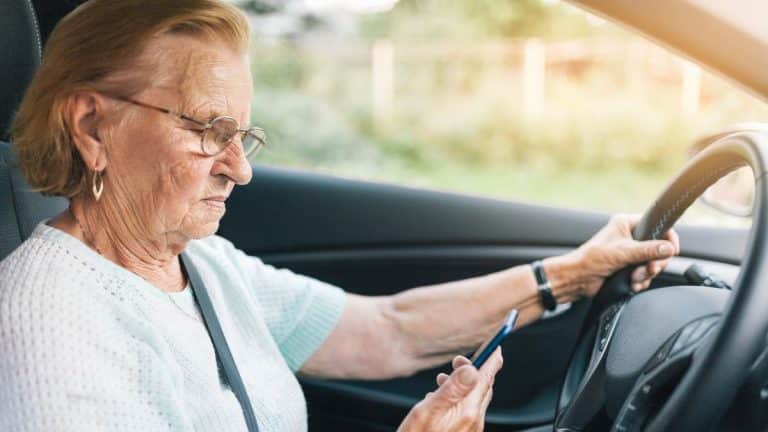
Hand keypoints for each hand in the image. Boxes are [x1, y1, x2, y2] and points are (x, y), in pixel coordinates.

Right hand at [397, 349, 502, 431]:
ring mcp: (470, 429)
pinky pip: (468, 410)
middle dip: (475, 370)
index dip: (491, 360)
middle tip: (461, 359)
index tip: (495, 346)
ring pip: (475, 399)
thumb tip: (471, 369)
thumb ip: (451, 389)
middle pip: (482, 388)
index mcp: (468, 411)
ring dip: (465, 383)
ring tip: (448, 375)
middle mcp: (474, 421)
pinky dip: (460, 397)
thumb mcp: (428, 411)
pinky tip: (444, 398)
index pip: (485, 379)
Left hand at [546, 214, 679, 299]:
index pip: (657, 225)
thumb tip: (669, 248)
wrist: (578, 279)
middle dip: (655, 262)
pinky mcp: (628, 268)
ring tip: (634, 278)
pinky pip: (645, 274)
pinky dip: (641, 281)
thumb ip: (648, 250)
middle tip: (650, 269)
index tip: (672, 250)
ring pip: (652, 263)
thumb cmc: (591, 259)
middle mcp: (630, 237)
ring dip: (645, 274)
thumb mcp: (623, 252)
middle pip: (658, 248)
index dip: (667, 238)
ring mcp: (630, 253)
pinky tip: (632, 284)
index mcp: (626, 224)